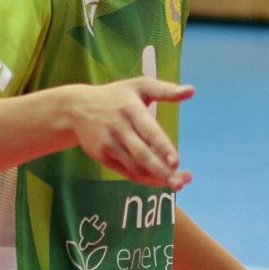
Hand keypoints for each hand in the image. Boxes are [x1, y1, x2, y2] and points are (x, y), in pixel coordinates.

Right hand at [68, 78, 194, 189]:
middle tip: (180, 183)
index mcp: (131, 109)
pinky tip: (158, 181)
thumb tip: (192, 91)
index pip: (149, 131)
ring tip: (176, 184)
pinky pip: (125, 171)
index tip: (177, 161)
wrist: (76, 108)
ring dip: (155, 178)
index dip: (162, 147)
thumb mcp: (139, 86)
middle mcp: (119, 128)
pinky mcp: (102, 156)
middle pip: (142, 154)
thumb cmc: (115, 96)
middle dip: (161, 170)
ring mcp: (109, 144)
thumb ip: (165, 90)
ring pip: (134, 167)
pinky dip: (142, 178)